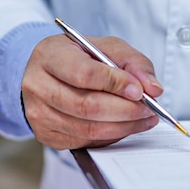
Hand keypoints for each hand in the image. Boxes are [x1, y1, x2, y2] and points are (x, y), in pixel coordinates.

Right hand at [21, 34, 162, 149]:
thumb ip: (132, 62)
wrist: (47, 71)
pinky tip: (123, 126)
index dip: (115, 84)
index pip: (84, 74)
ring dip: (123, 127)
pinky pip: (84, 142)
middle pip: (87, 106)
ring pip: (87, 129)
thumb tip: (152, 88)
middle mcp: (37, 85)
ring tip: (143, 118)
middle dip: (125, 110)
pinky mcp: (45, 135)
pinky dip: (110, 137)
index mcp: (49, 55)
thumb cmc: (78, 56)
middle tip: (149, 108)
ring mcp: (38, 113)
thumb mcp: (105, 47)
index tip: (140, 90)